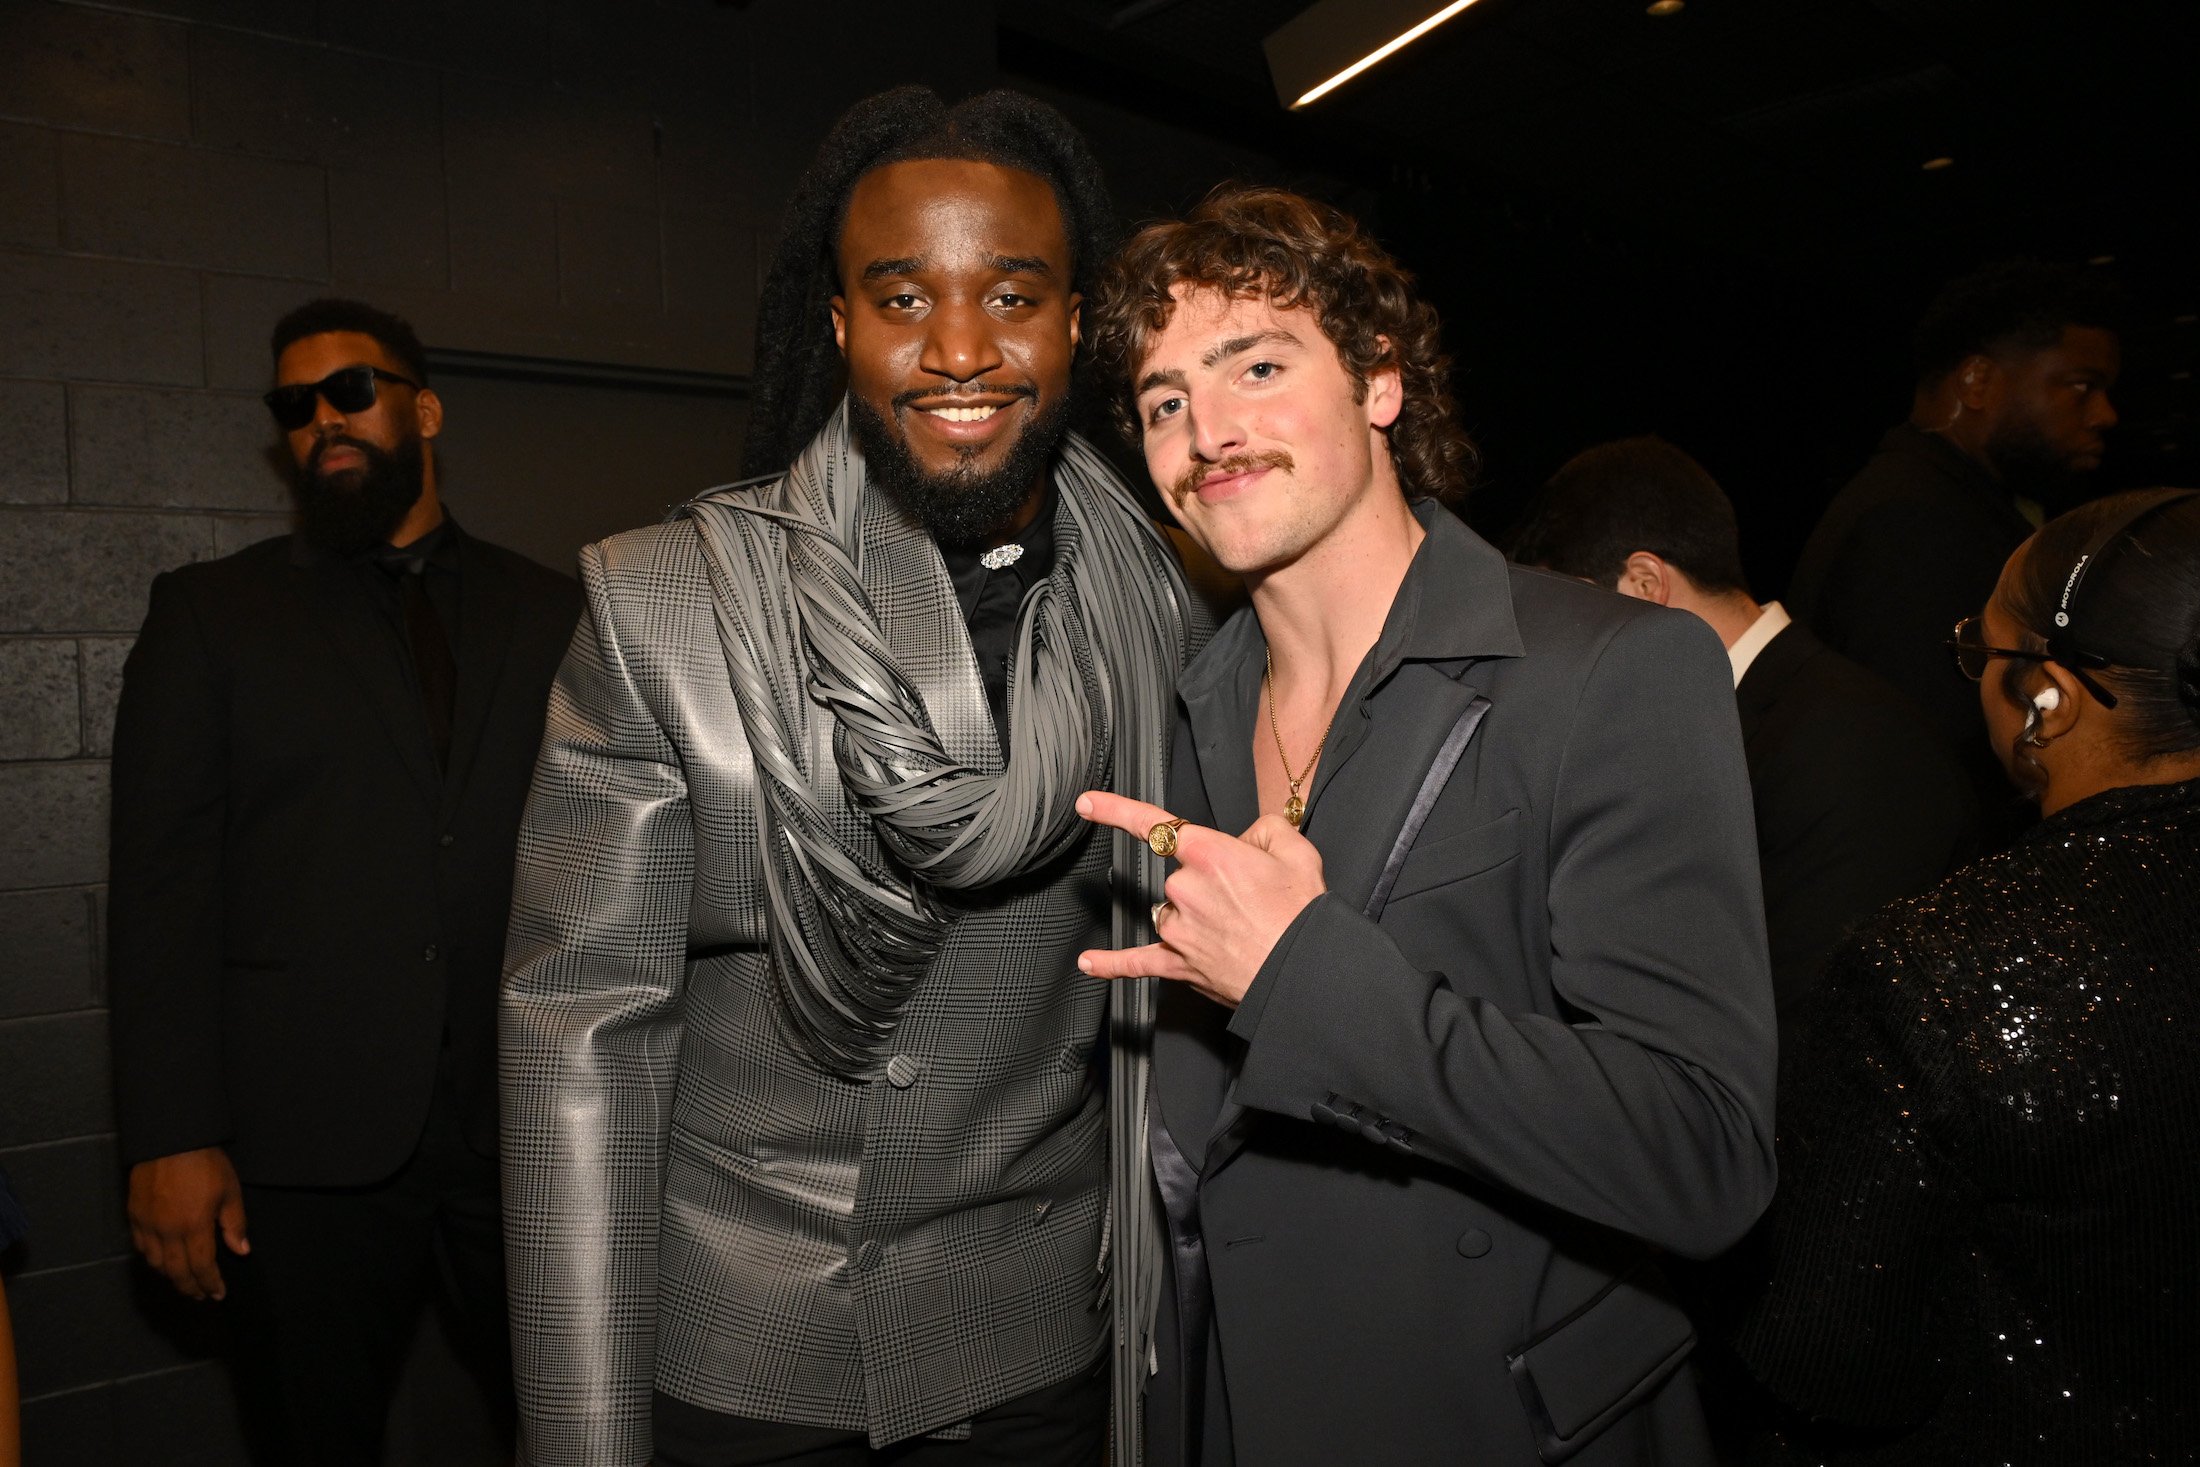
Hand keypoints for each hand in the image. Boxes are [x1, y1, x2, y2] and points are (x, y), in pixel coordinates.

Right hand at [128, 1147, 248, 1300]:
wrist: (170, 1139)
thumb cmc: (206, 1162)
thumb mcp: (230, 1191)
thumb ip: (234, 1224)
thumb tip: (241, 1251)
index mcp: (194, 1226)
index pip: (202, 1266)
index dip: (210, 1283)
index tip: (217, 1294)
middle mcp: (167, 1231)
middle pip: (176, 1271)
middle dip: (189, 1287)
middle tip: (200, 1296)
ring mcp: (147, 1224)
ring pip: (155, 1263)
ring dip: (170, 1276)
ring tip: (184, 1280)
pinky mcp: (133, 1215)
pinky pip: (140, 1247)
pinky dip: (151, 1259)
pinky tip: (161, 1260)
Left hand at [1074, 791, 1326, 1007]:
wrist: (1307, 971)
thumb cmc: (1302, 915)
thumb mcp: (1297, 850)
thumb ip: (1264, 829)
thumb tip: (1245, 841)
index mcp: (1208, 854)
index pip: (1155, 823)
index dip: (1115, 810)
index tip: (1086, 803)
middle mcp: (1184, 889)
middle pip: (1179, 875)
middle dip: (1209, 882)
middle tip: (1250, 900)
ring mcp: (1178, 929)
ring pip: (1169, 911)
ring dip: (1194, 915)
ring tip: (1237, 929)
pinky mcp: (1179, 965)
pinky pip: (1138, 962)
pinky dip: (1113, 964)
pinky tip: (1090, 963)